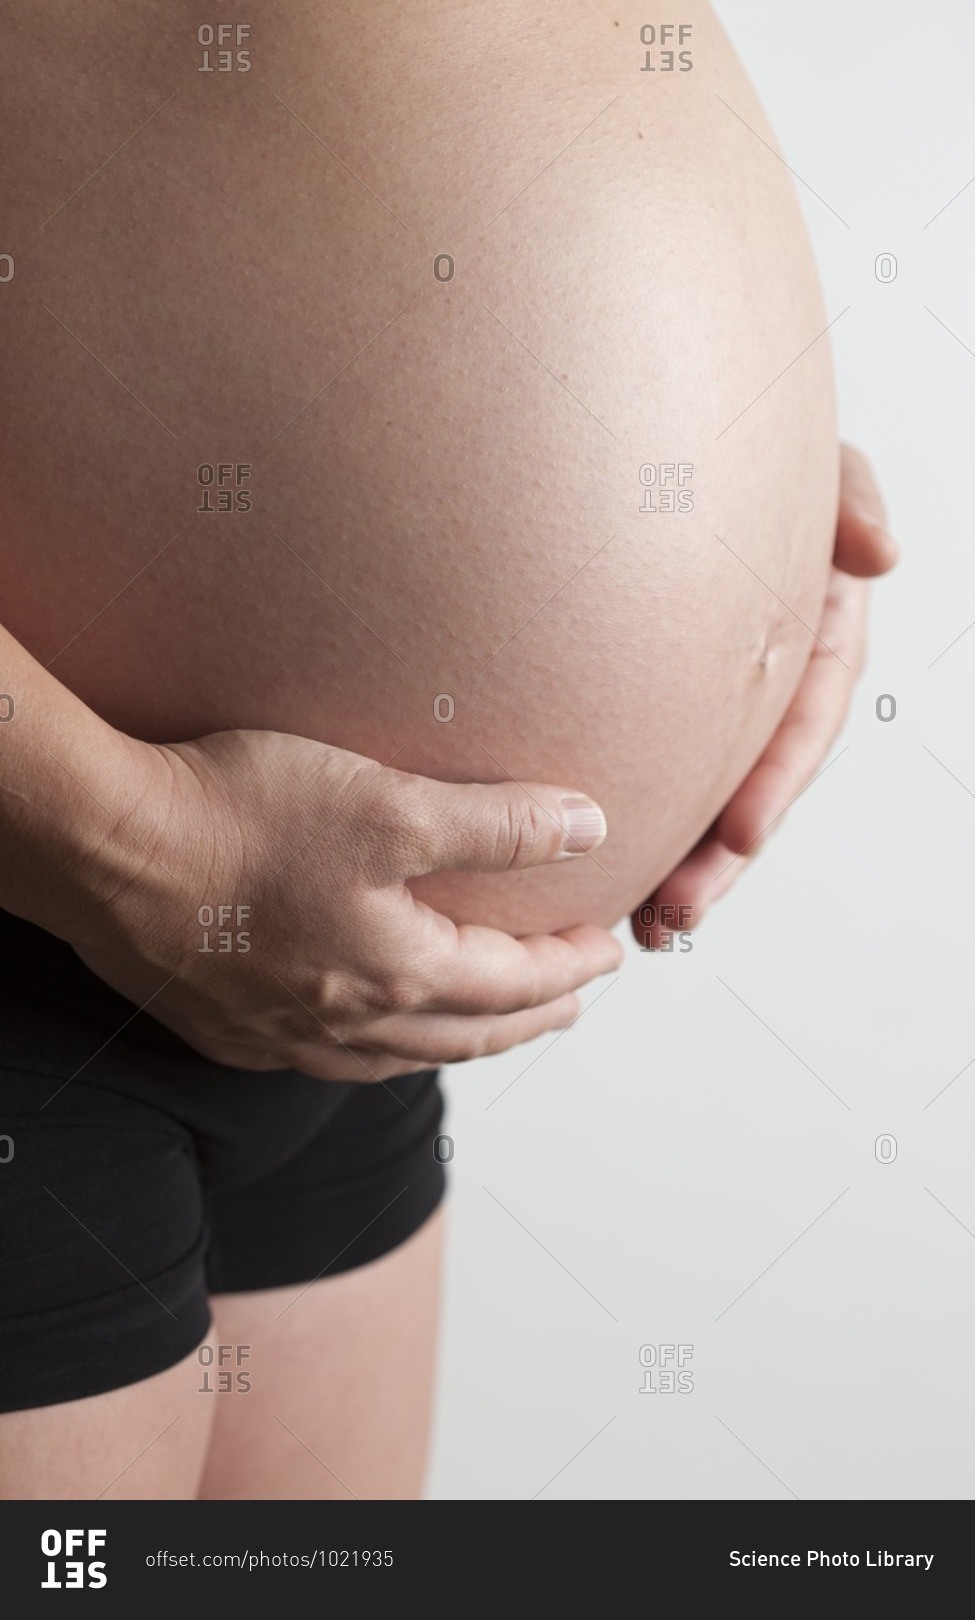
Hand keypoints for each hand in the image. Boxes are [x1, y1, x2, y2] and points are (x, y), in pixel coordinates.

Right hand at [66, 729, 621, 1079]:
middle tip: (568, 1007)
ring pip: (397, 1056)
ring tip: (484, 1027)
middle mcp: (347, 1022)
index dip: (569, 965)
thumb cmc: (244, 819)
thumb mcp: (391, 805)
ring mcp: (282, 1034)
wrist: (109, 849)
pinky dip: (375, 1049)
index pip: (514, 983)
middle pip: (466, 1034)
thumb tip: (587, 828)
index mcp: (399, 972)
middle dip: (528, 1019)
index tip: (605, 950)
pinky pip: (324, 1059)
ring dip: (457, 1040)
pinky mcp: (227, 1028)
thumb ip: (497, 825)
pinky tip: (366, 1031)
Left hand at [631, 444, 897, 947]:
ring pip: (697, 799)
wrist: (654, 440)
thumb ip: (850, 500)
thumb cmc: (741, 445)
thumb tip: (881, 555)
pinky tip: (596, 885)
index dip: (780, 778)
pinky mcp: (648, 711)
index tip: (743, 834)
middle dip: (719, 858)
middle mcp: (764, 680)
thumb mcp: (811, 465)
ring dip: (676, 869)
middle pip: (751, 784)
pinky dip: (626, 829)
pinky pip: (640, 774)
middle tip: (677, 911)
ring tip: (643, 928)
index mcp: (813, 632)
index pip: (808, 714)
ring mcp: (708, 703)